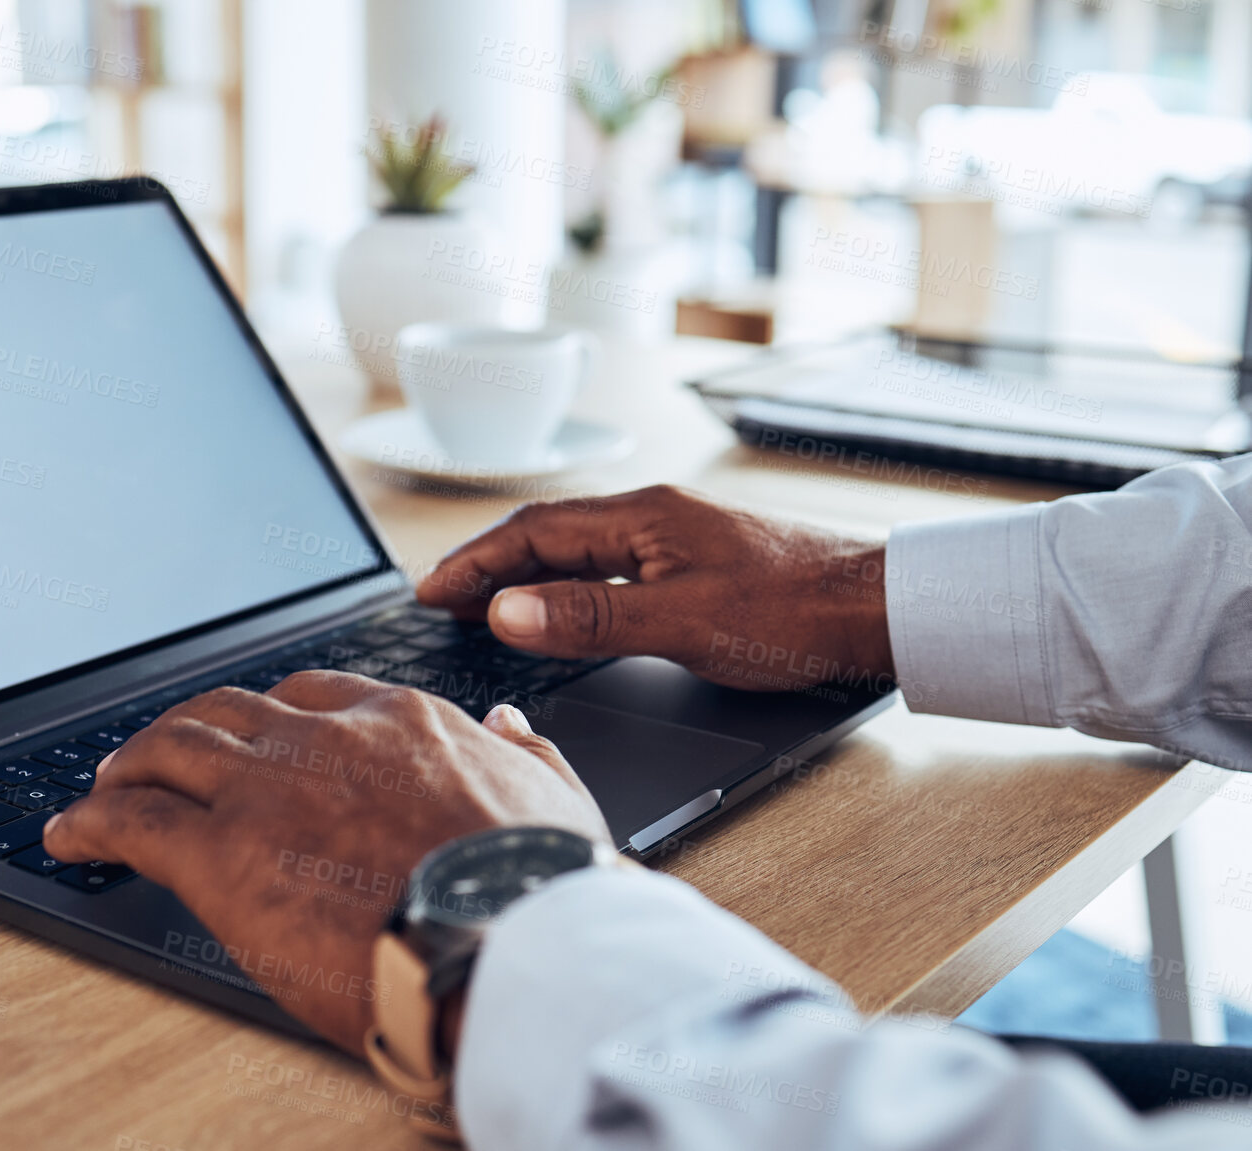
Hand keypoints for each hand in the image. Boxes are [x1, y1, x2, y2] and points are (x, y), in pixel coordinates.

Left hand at [41, 672, 609, 1055]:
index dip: (277, 718)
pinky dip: (93, 821)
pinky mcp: (222, 854)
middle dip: (191, 729)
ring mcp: (268, 788)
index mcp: (404, 724)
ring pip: (172, 747)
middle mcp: (327, 738)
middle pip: (232, 710)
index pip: (316, 695)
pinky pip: (133, 821)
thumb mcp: (555, 799)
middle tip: (164, 757)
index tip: (262, 739)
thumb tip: (507, 724)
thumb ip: (523, 754)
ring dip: (133, 763)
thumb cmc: (541, 891)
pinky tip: (72, 834)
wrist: (512, 945)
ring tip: (109, 787)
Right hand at [417, 484, 893, 693]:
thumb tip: (506, 610)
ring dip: (523, 574)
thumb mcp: (680, 623)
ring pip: (577, 550)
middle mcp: (654, 518)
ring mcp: (676, 539)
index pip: (532, 532)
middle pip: (547, 534)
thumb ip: (588, 617)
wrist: (877, 611)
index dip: (475, 563)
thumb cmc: (793, 612)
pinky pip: (607, 566)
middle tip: (440, 598)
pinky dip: (565, 585)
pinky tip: (562, 607)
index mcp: (643, 518)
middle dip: (488, 563)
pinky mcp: (696, 564)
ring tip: (482, 603)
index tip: (430, 591)